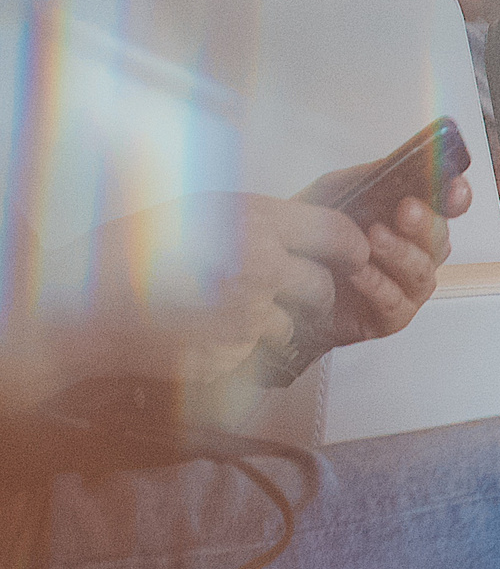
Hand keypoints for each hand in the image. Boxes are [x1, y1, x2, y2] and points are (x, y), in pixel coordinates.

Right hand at [43, 172, 464, 396]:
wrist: (78, 305)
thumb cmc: (138, 249)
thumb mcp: (204, 211)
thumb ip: (263, 221)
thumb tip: (318, 230)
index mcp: (256, 222)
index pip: (339, 233)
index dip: (351, 247)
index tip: (351, 254)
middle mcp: (260, 268)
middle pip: (322, 287)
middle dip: (310, 292)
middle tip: (280, 290)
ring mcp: (245, 318)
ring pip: (289, 325)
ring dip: (270, 323)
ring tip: (220, 310)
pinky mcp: (227, 357)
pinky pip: (252, 353)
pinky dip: (235, 348)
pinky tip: (197, 333)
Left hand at [293, 168, 468, 349]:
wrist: (280, 282)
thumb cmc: (313, 239)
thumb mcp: (334, 195)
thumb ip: (366, 177)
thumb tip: (395, 164)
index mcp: (412, 220)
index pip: (450, 206)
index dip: (457, 197)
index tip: (452, 187)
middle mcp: (418, 253)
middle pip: (441, 239)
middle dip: (425, 223)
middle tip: (407, 209)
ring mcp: (408, 287)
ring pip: (422, 271)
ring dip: (400, 253)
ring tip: (373, 238)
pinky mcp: (391, 317)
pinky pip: (395, 302)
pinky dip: (377, 284)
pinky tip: (358, 272)